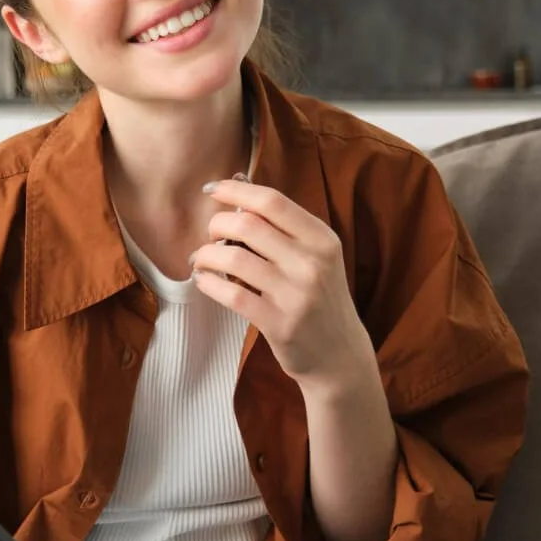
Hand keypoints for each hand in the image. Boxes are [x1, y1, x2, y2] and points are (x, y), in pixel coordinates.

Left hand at [191, 180, 376, 391]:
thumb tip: (237, 186)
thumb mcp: (316, 257)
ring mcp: (297, 295)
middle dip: (216, 225)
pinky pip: (231, 295)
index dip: (235, 190)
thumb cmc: (319, 297)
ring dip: (206, 255)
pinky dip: (209, 283)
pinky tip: (204, 281)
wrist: (339, 354)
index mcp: (322, 239)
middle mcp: (313, 263)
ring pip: (234, 259)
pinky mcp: (280, 324)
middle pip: (247, 225)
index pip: (272, 201)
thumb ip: (283, 226)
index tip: (211, 189)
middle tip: (209, 235)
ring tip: (200, 260)